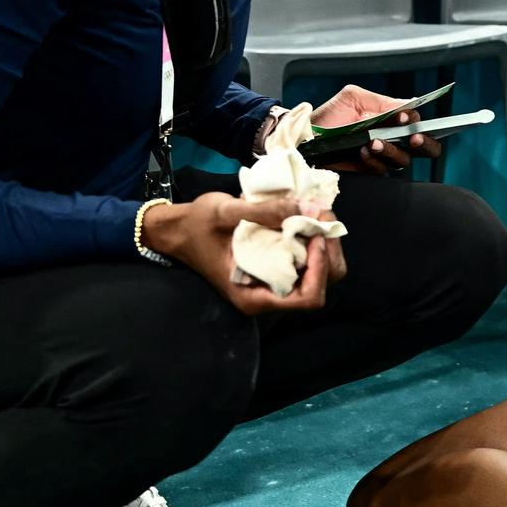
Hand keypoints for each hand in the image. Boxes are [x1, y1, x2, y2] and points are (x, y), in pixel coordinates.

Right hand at [143, 193, 345, 314]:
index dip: (320, 268)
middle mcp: (268, 296)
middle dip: (328, 251)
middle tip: (321, 215)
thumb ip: (266, 212)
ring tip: (316, 213)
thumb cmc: (196, 226)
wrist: (177, 230)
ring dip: (324, 244)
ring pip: (319, 273)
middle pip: (321, 285)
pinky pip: (306, 262)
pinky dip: (313, 240)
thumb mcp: (225, 212)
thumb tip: (309, 207)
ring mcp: (273, 282)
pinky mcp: (275, 268)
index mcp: (255, 297)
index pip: (309, 298)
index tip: (315, 235)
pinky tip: (307, 218)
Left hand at [309, 83, 438, 173]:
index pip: (416, 123)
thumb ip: (381, 101)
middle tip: (413, 138)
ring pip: (403, 160)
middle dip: (424, 142)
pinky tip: (363, 151)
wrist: (304, 138)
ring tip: (374, 141)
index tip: (405, 117)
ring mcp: (381, 158)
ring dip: (392, 150)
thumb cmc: (328, 118)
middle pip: (423, 147)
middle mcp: (391, 140)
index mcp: (390, 121)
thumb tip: (410, 104)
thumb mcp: (352, 99)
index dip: (416, 121)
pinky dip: (374, 161)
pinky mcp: (369, 173)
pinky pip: (382, 170)